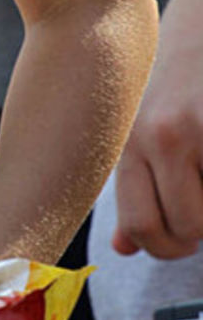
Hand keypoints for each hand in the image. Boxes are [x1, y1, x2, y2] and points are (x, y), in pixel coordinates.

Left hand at [113, 0, 202, 260]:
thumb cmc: (184, 70)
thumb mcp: (146, 120)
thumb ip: (137, 183)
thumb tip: (124, 249)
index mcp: (133, 139)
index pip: (139, 230)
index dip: (165, 247)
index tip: (182, 235)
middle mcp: (163, 135)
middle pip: (186, 231)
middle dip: (202, 232)